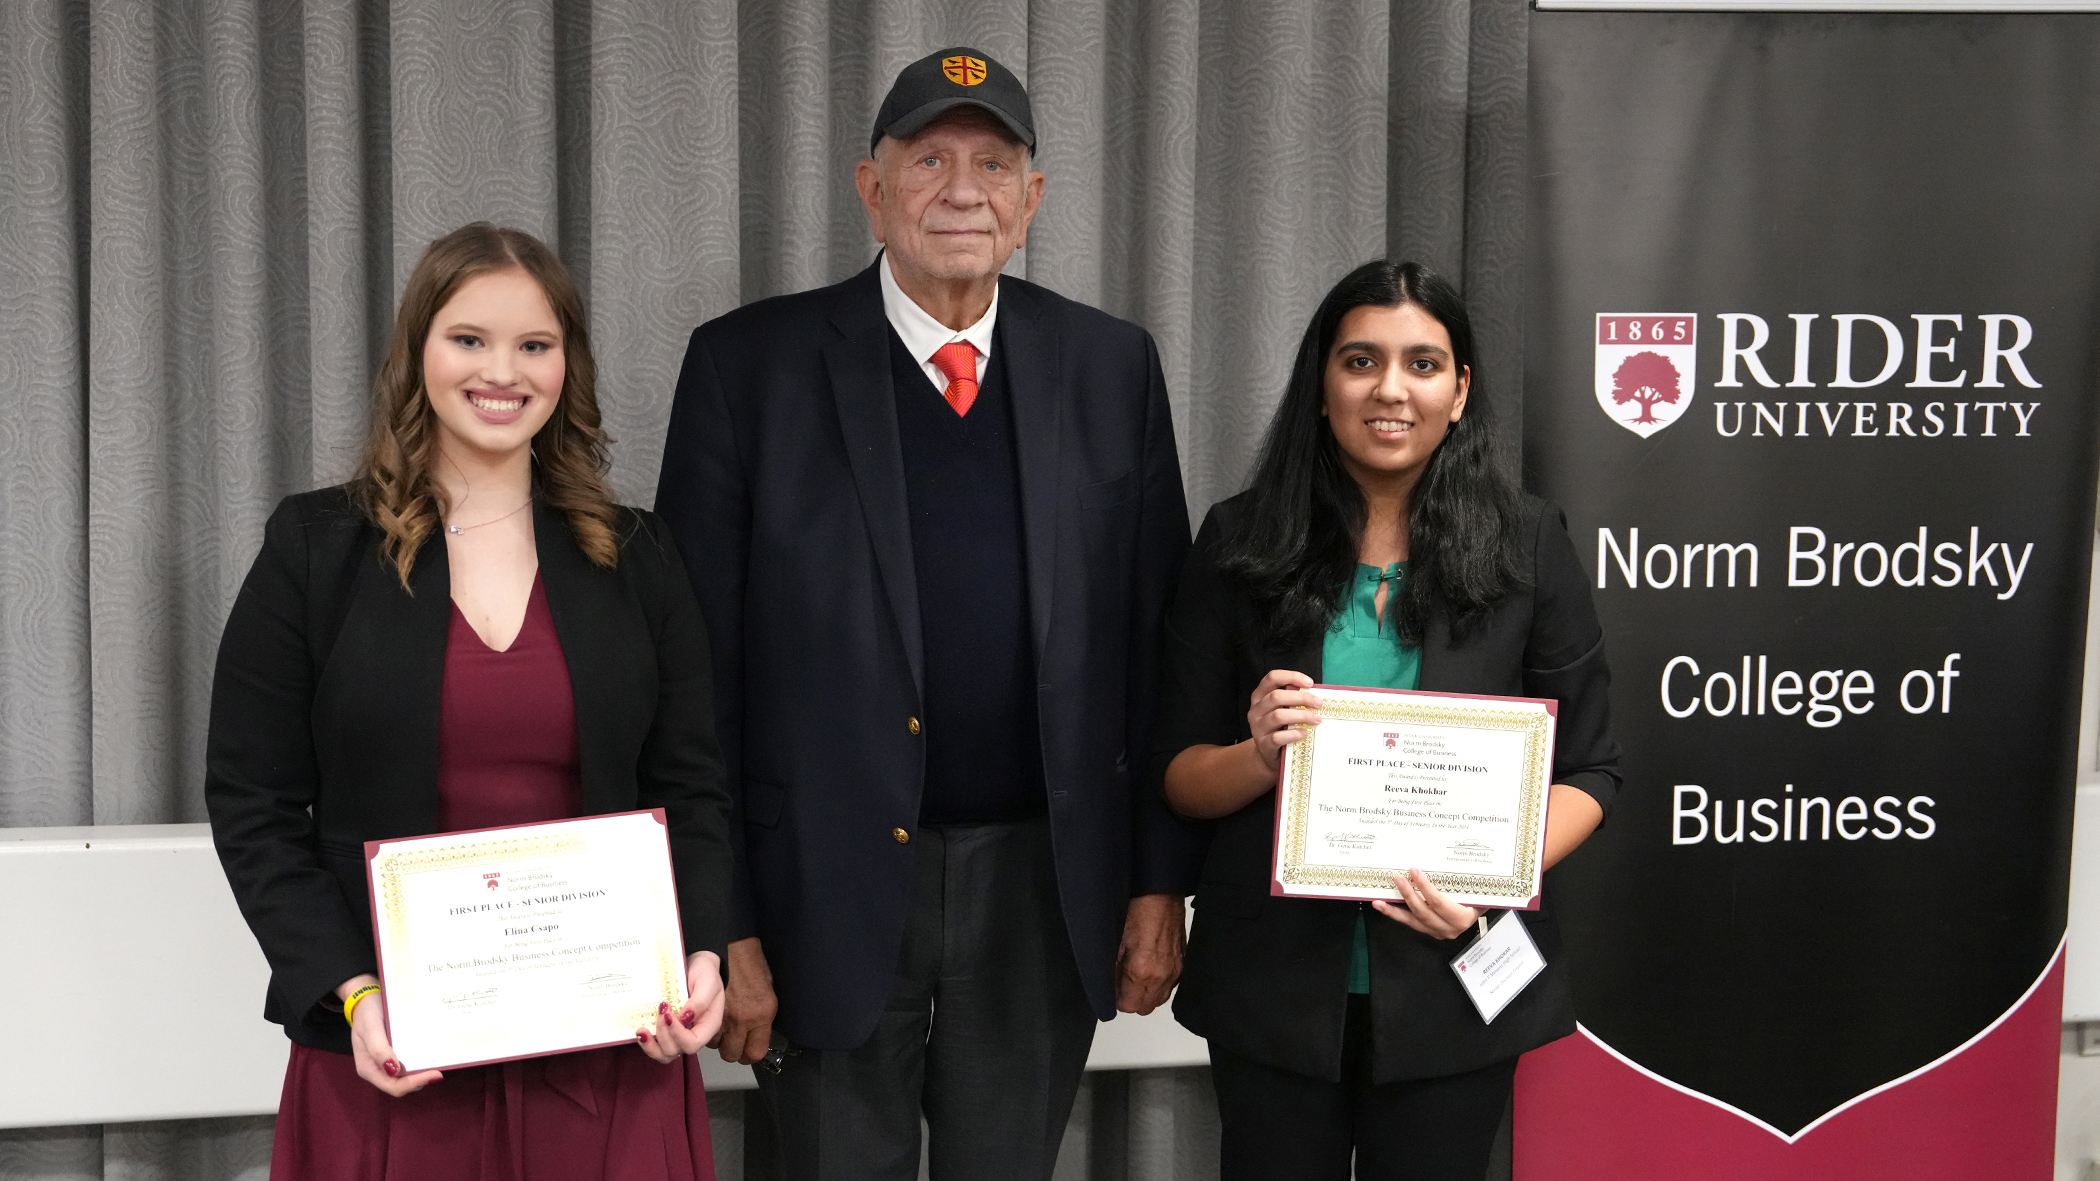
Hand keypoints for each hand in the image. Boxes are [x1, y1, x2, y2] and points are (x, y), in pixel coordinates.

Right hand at [338, 975, 442, 1095]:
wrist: (367, 999)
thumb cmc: (367, 1013)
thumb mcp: (370, 1028)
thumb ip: (379, 1049)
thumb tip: (394, 1071)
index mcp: (369, 1068)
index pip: (393, 1086)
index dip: (414, 1083)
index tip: (435, 1074)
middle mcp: (378, 1070)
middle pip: (402, 1086)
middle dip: (420, 1080)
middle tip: (440, 1070)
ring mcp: (386, 1064)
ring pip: (406, 1078)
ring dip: (421, 1074)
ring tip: (438, 1064)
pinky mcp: (395, 1055)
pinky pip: (409, 1065)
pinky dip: (420, 1064)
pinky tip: (431, 1056)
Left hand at [636, 950, 722, 1062]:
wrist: (696, 966)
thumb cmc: (705, 974)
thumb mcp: (708, 982)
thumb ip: (700, 1001)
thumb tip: (685, 1018)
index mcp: (708, 1026)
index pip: (693, 1043)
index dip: (678, 1035)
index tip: (669, 1014)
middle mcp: (693, 1034)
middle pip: (676, 1050)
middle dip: (664, 1033)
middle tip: (661, 1009)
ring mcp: (678, 1034)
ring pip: (664, 1054)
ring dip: (651, 1045)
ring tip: (641, 1030)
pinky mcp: (666, 1030)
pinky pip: (656, 1046)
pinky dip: (646, 1042)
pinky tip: (640, 1031)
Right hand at [709, 937, 776, 1065]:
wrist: (728, 944)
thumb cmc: (749, 964)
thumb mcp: (766, 990)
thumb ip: (761, 1018)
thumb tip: (755, 1038)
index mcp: (762, 1015)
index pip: (755, 1052)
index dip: (749, 1052)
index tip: (747, 1048)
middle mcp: (742, 1019)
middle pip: (732, 1054)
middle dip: (730, 1049)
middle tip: (731, 1039)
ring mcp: (721, 1015)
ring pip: (714, 1044)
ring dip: (715, 1039)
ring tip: (717, 1024)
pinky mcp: (703, 1009)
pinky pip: (700, 1030)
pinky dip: (700, 1028)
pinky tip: (704, 1018)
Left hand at [1115, 894, 1185, 1014]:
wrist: (1161, 894)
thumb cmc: (1138, 911)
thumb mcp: (1116, 941)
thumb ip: (1113, 971)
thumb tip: (1110, 988)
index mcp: (1142, 970)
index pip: (1129, 1006)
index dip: (1117, 999)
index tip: (1112, 988)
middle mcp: (1162, 975)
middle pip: (1144, 1007)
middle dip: (1131, 998)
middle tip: (1122, 981)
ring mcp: (1175, 971)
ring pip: (1158, 999)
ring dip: (1146, 993)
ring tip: (1136, 973)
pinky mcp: (1183, 965)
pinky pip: (1169, 987)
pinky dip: (1158, 983)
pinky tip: (1150, 968)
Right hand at [1246, 670, 1320, 771]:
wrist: (1269, 756)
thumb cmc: (1280, 728)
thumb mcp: (1283, 710)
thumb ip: (1293, 700)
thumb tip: (1316, 694)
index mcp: (1260, 696)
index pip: (1272, 678)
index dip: (1291, 677)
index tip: (1309, 683)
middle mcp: (1256, 710)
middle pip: (1276, 697)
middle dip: (1301, 698)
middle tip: (1318, 703)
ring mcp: (1258, 728)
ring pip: (1278, 716)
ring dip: (1301, 716)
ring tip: (1316, 719)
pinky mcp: (1263, 744)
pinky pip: (1278, 737)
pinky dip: (1294, 734)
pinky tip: (1305, 733)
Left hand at [1371, 868, 1485, 940]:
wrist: (1483, 909)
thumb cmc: (1482, 896)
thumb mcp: (1479, 889)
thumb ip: (1468, 880)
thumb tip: (1457, 859)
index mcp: (1462, 918)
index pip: (1439, 903)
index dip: (1425, 887)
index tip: (1414, 871)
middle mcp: (1449, 928)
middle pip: (1423, 911)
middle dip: (1408, 894)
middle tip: (1396, 877)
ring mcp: (1437, 931)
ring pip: (1412, 921)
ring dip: (1394, 910)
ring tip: (1378, 902)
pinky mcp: (1428, 930)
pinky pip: (1410, 923)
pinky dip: (1395, 914)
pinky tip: (1383, 907)